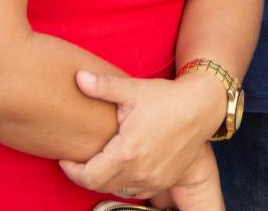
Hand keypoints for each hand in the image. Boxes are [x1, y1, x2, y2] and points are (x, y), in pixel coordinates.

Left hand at [59, 70, 227, 197]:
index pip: (88, 177)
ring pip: (118, 189)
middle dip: (85, 175)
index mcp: (127, 152)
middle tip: (79, 160)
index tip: (66, 159)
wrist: (202, 107)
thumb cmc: (166, 97)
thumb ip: (102, 86)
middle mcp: (140, 171)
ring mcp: (154, 178)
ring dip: (105, 179)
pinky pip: (136, 189)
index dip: (71, 171)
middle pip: (99, 186)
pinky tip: (124, 164)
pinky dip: (125, 181)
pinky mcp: (165, 180)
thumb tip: (78, 77)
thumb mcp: (132, 89)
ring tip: (101, 160)